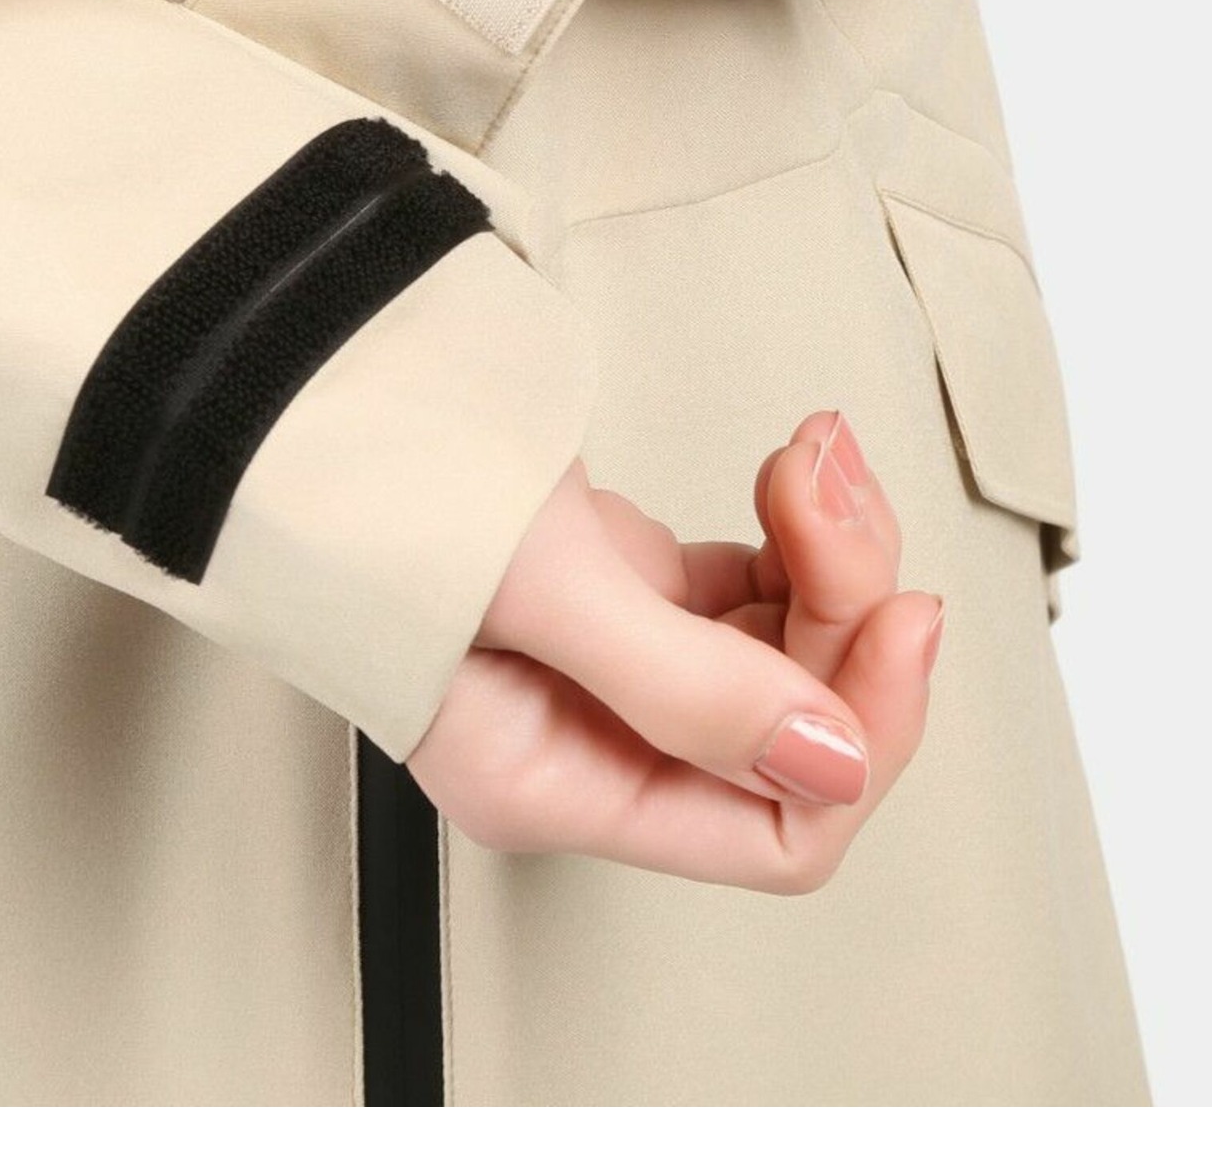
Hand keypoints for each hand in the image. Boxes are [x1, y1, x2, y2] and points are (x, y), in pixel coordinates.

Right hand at [408, 414, 942, 890]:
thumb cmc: (375, 491)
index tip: (896, 615)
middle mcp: (592, 737)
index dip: (859, 732)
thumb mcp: (539, 592)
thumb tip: (833, 760)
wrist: (314, 381)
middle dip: (843, 598)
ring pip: (790, 644)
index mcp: (557, 783)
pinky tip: (784, 471)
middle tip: (824, 486)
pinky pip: (755, 582)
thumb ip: (688, 688)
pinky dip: (792, 525)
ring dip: (829, 547)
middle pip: (799, 722)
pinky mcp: (625, 582)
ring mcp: (615, 656)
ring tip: (807, 454)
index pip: (775, 829)